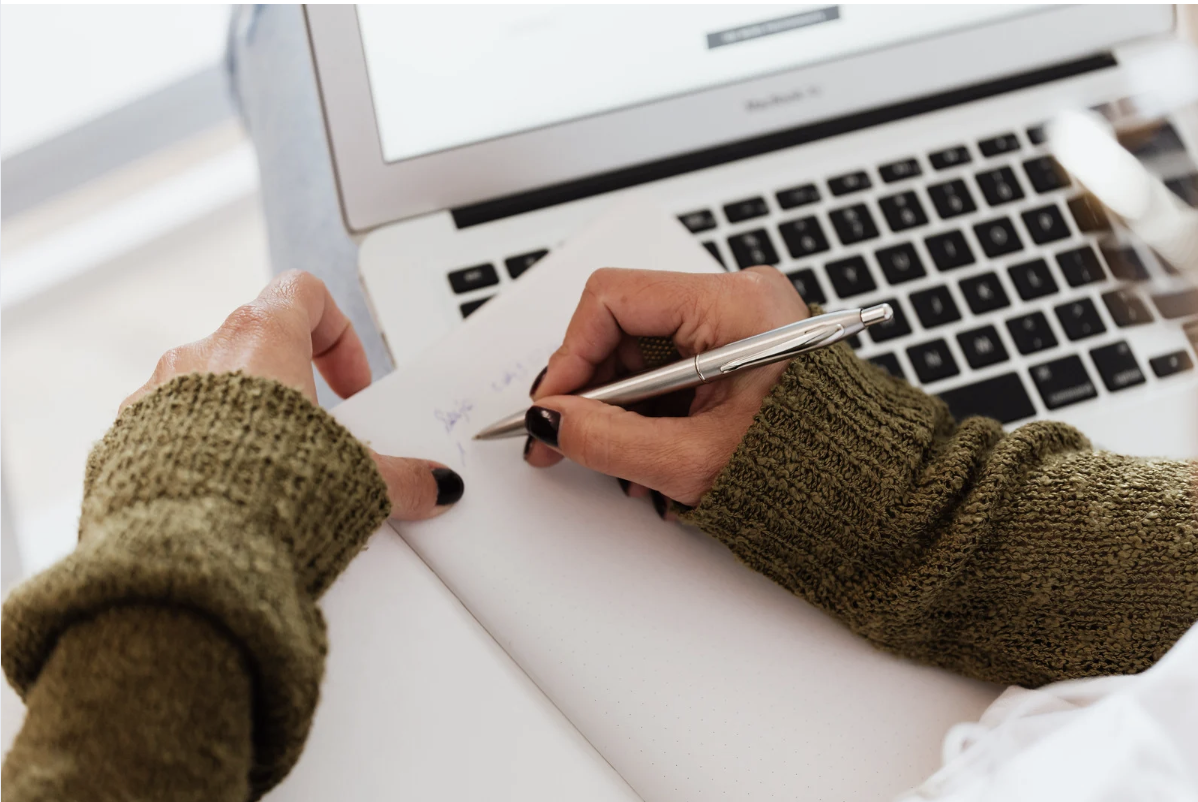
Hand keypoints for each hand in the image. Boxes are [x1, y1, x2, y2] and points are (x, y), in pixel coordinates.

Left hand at [122, 270, 461, 518]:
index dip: (338, 333)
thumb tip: (434, 485)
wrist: (181, 552)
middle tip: (317, 436)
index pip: (304, 293)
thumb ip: (401, 477)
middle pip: (257, 343)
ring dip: (243, 419)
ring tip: (271, 473)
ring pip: (209, 387)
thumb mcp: (354, 480)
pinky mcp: (126, 441)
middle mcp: (200, 355)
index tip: (349, 385)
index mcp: (258, 340)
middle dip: (292, 388)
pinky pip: (169, 429)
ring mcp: (155, 395)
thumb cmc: (256, 494)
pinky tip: (226, 497)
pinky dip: (201, 451)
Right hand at [525, 267, 807, 506]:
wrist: (870, 492)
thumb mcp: (692, 459)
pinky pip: (669, 367)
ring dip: (617, 407)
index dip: (571, 354)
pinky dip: (647, 409)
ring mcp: (738, 322)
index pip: (614, 299)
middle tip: (562, 438)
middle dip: (591, 388)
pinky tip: (644, 451)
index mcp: (736, 304)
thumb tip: (552, 422)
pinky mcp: (738, 348)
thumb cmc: (811, 469)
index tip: (553, 405)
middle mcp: (737, 299)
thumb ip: (609, 438)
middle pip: (624, 326)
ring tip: (616, 461)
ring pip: (641, 351)